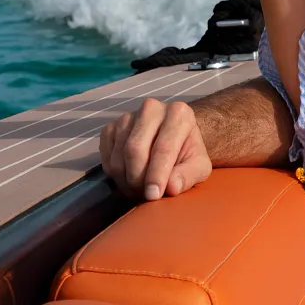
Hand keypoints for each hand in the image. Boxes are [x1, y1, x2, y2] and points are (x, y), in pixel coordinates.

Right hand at [98, 98, 213, 201]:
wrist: (173, 140)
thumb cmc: (187, 154)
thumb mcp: (198, 167)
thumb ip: (188, 176)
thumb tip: (171, 188)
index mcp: (179, 113)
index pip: (163, 147)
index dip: (157, 175)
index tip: (153, 196)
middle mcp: (152, 108)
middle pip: (135, 150)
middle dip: (137, 179)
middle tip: (144, 194)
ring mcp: (128, 116)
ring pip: (118, 155)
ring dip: (125, 179)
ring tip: (139, 188)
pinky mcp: (111, 127)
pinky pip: (105, 155)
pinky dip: (114, 173)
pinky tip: (128, 176)